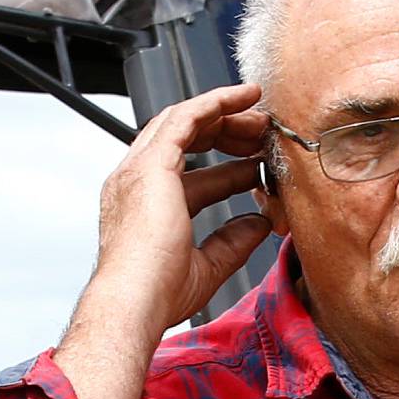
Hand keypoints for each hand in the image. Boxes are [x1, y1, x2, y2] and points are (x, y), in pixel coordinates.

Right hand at [57, 84, 271, 398]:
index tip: (256, 168)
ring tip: (259, 111)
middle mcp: (136, 181)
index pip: (189, 175)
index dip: (226, 168)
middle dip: (226, 133)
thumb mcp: (208, 265)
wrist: (135, 301)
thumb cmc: (158, 294)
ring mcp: (139, 169)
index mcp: (145, 206)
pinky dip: (216, 103)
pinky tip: (242, 97)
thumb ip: (233, 241)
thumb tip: (260, 222)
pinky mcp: (152, 164)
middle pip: (184, 140)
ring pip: (184, 121)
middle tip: (262, 136)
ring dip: (224, 114)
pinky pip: (186, 117)